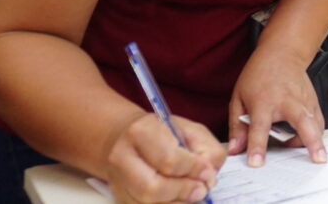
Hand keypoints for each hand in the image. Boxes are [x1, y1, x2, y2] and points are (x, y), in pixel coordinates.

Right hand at [104, 112, 224, 203]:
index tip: (208, 173)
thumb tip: (209, 176)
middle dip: (183, 191)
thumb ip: (206, 149)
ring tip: (192, 195)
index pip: (168, 159)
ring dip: (177, 203)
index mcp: (140, 132)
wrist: (126, 139)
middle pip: (152, 188)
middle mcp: (121, 158)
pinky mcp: (120, 199)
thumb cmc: (163, 133)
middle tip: (201, 190)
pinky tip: (179, 200)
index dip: (193, 169)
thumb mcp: (190, 130)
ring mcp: (117, 182)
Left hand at [228, 48, 326, 168]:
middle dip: (311, 141)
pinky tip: (311, 140)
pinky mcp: (313, 101)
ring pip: (315, 123)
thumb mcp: (239, 97)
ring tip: (315, 155)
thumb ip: (237, 126)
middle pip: (301, 122)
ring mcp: (303, 100)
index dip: (256, 146)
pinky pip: (319, 121)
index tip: (256, 163)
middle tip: (318, 158)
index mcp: (263, 101)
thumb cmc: (258, 75)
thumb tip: (235, 150)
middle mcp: (286, 101)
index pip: (259, 127)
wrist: (282, 53)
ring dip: (316, 140)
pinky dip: (317, 133)